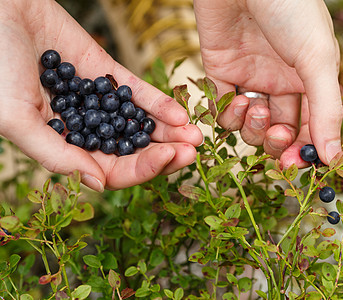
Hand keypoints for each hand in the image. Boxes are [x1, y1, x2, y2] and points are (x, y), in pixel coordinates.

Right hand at [0, 0, 202, 190]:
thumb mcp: (15, 118)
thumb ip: (55, 155)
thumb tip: (99, 184)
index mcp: (65, 146)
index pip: (111, 170)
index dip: (141, 170)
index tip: (167, 159)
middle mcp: (85, 128)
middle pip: (133, 150)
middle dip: (165, 153)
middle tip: (193, 152)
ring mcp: (98, 101)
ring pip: (139, 123)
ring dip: (169, 131)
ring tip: (196, 134)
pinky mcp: (106, 73)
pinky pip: (136, 92)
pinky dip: (158, 103)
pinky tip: (179, 112)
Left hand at [194, 0, 342, 166]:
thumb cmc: (290, 9)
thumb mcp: (317, 59)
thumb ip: (326, 109)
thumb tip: (334, 158)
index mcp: (309, 80)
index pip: (310, 128)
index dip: (304, 150)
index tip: (297, 164)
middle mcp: (280, 83)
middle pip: (278, 132)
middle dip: (276, 142)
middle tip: (277, 135)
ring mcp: (250, 78)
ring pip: (249, 125)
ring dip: (252, 127)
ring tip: (254, 106)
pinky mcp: (220, 71)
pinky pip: (222, 108)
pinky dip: (226, 114)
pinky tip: (235, 100)